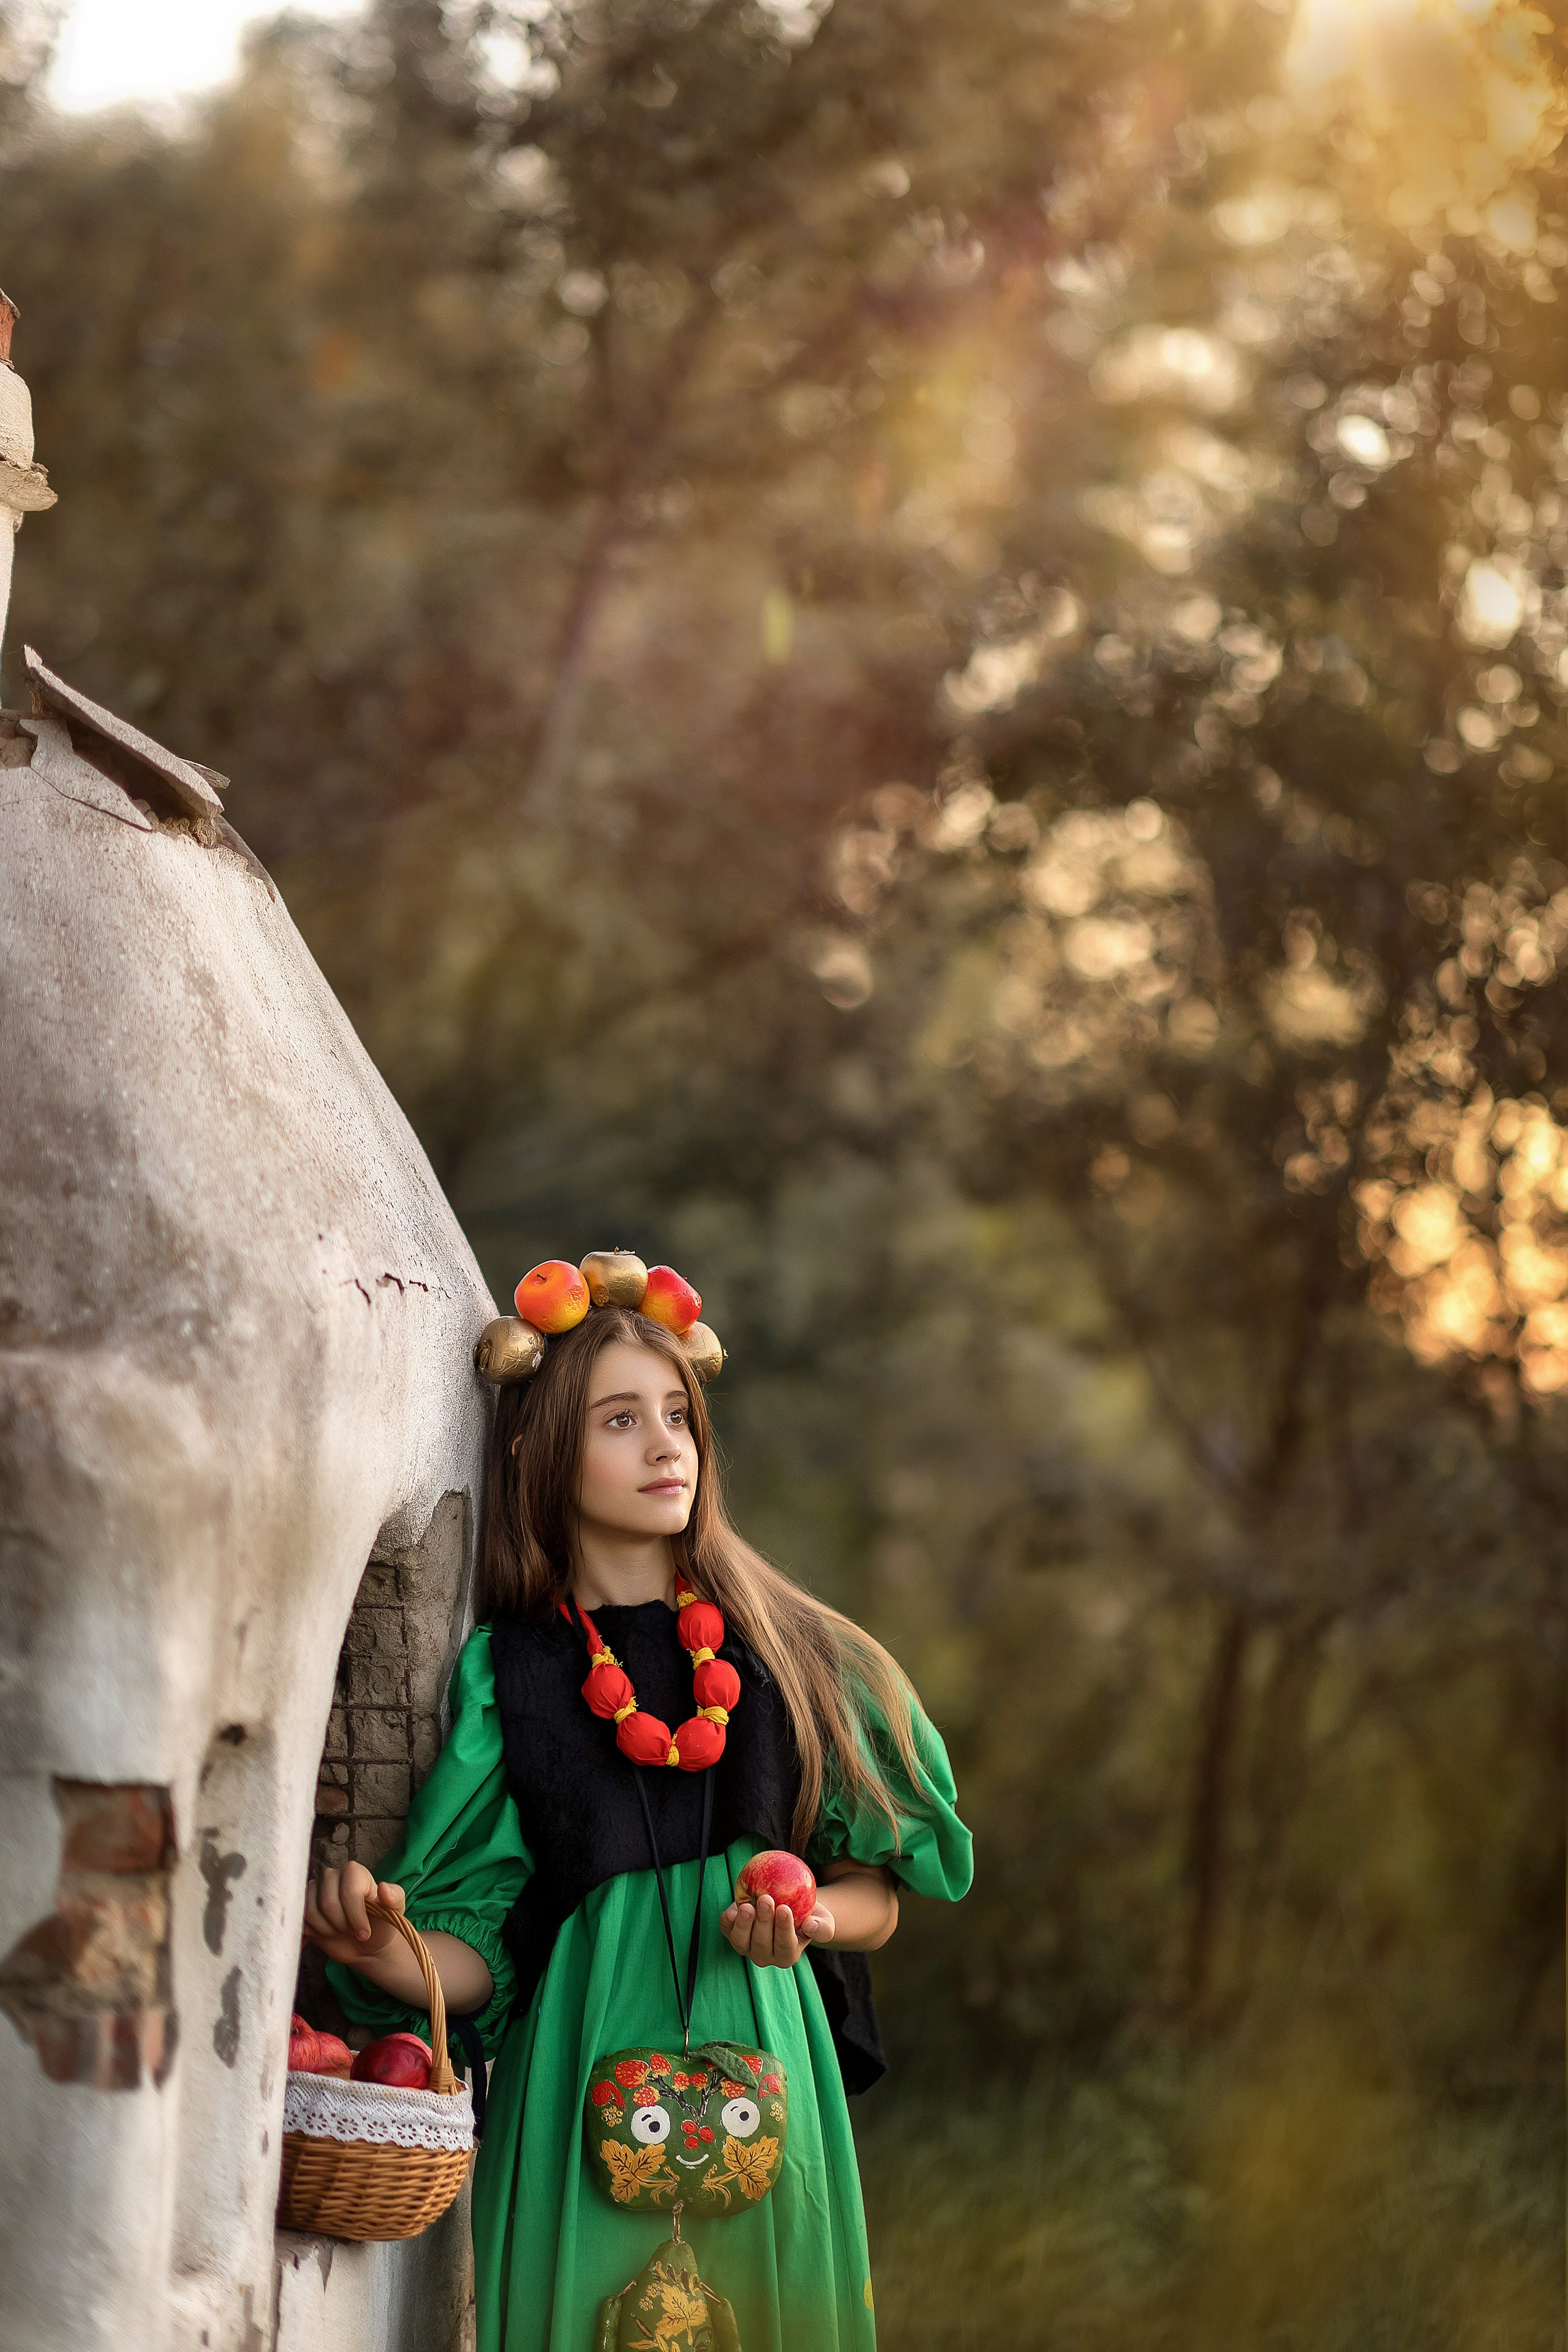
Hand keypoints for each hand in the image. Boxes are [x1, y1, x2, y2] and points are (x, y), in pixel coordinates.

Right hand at [302, 1862, 407, 1968]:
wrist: (365, 1944)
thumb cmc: (381, 1924)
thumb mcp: (395, 1911)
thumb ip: (394, 1897)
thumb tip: (383, 1888)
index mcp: (354, 1872)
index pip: (349, 1891)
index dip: (356, 1915)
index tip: (365, 1932)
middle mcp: (331, 1876)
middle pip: (328, 1903)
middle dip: (342, 1924)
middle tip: (351, 1931)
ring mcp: (314, 1890)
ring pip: (311, 1911)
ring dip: (328, 1930)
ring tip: (339, 1931)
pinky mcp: (302, 1906)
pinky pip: (300, 1920)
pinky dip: (314, 1933)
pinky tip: (326, 1933)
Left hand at [719, 1887, 835, 1967]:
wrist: (788, 1906)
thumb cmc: (809, 1915)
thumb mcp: (824, 1920)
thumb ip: (822, 1927)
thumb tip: (811, 1926)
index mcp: (787, 1956)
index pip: (785, 1946)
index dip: (783, 1929)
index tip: (784, 1909)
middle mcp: (765, 1956)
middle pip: (761, 1943)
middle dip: (763, 1921)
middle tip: (766, 1899)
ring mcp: (747, 1947)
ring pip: (741, 1941)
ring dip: (743, 1924)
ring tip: (747, 1906)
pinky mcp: (733, 1933)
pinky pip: (727, 1930)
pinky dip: (727, 1922)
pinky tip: (732, 1909)